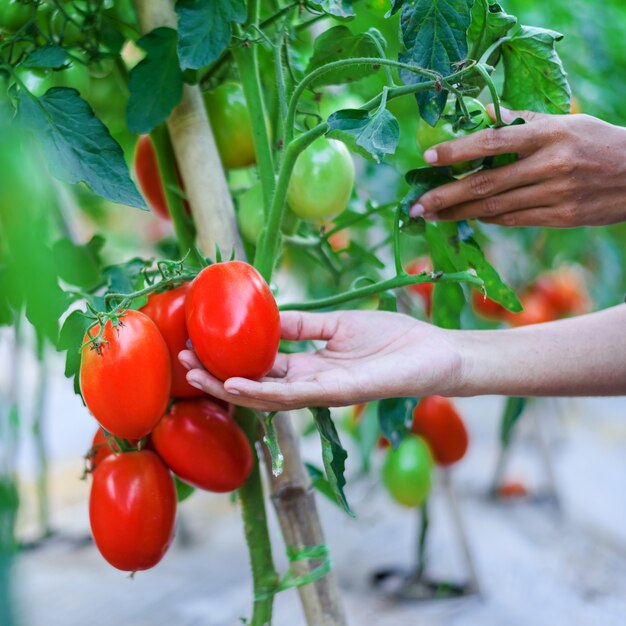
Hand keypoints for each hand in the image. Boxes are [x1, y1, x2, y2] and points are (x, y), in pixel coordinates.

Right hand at [178, 310, 462, 410]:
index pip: (261, 367)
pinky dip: (264, 391)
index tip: (200, 344)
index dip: (230, 359)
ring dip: (231, 387)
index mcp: (310, 366)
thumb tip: (268, 315)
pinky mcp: (340, 391)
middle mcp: (311, 383)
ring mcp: (323, 391)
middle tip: (183, 362)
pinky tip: (237, 383)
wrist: (434, 352)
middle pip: (257, 385)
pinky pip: (296, 394)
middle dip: (219, 377)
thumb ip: (304, 325)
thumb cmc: (393, 338)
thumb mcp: (338, 325)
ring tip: (197, 374)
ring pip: (268, 396)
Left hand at [411, 107, 625, 227]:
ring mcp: (556, 195)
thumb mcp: (564, 122)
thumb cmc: (596, 142)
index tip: (429, 159)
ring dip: (459, 214)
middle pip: (487, 184)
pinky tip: (466, 218)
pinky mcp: (561, 218)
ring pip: (496, 208)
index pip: (493, 141)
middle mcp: (550, 165)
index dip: (458, 152)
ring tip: (432, 216)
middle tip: (416, 206)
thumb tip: (482, 115)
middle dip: (446, 196)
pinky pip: (514, 220)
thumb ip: (522, 122)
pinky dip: (488, 219)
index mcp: (549, 134)